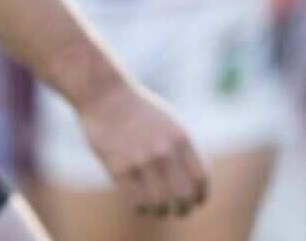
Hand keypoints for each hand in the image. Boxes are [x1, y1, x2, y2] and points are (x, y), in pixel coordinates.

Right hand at [77, 82, 207, 217]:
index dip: (200, 196)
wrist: (104, 94)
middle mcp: (164, 150)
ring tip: (157, 210)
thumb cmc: (137, 109)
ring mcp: (141, 159)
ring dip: (160, 211)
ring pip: (159, 202)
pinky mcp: (118, 167)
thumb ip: (183, 149)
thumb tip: (193, 181)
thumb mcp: (169, 122)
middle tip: (177, 211)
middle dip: (182, 209)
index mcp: (180, 138)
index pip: (201, 178)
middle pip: (183, 195)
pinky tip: (140, 205)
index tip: (195, 202)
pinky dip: (141, 208)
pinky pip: (136, 201)